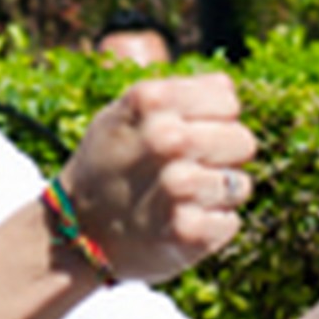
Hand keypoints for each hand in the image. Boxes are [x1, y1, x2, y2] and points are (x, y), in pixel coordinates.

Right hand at [67, 71, 258, 286]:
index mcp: (151, 100)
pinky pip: (230, 222)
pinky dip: (213, 226)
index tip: (192, 133)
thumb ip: (179, 92)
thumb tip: (228, 86)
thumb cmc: (112, 161)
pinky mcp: (186, 232)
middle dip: (226, 159)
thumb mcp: (127, 112)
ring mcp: (176, 186)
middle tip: (193, 170)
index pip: (229, 102)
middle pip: (243, 142)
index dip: (218, 120)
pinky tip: (182, 224)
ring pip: (240, 184)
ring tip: (186, 199)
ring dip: (220, 195)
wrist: (75, 228)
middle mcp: (165, 138)